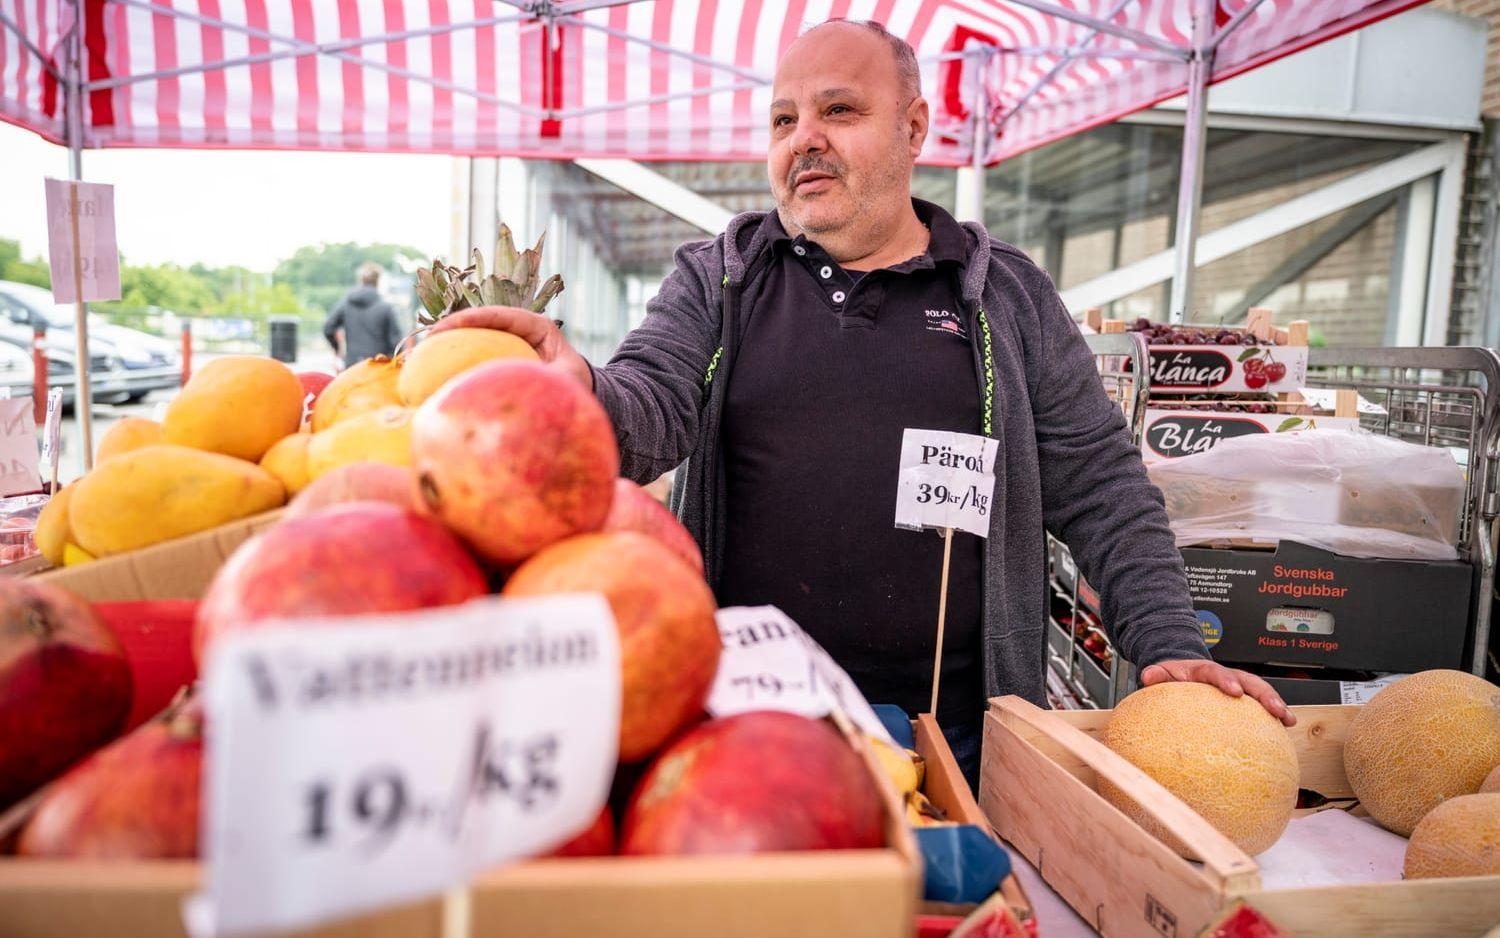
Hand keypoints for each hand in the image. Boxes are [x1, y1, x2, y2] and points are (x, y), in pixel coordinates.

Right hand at [428, 306, 590, 389]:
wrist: (580, 389)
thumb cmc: (576, 383)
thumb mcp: (567, 380)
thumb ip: (550, 380)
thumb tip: (523, 385)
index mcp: (538, 327)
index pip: (503, 316)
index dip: (474, 318)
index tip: (450, 326)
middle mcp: (520, 330)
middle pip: (482, 321)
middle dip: (454, 326)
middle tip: (429, 337)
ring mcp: (508, 341)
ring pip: (475, 334)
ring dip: (450, 341)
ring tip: (424, 351)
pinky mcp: (499, 354)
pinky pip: (474, 353)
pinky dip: (455, 359)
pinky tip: (433, 371)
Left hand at [1140, 659, 1295, 726]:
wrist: (1182, 674)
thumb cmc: (1174, 678)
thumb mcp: (1162, 673)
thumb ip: (1156, 673)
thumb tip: (1148, 676)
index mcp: (1204, 670)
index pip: (1216, 672)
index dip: (1226, 680)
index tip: (1235, 691)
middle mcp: (1226, 676)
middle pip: (1248, 680)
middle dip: (1264, 694)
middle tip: (1275, 708)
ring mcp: (1238, 687)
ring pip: (1260, 692)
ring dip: (1276, 704)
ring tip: (1288, 719)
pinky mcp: (1244, 700)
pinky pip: (1260, 707)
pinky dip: (1274, 716)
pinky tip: (1285, 729)